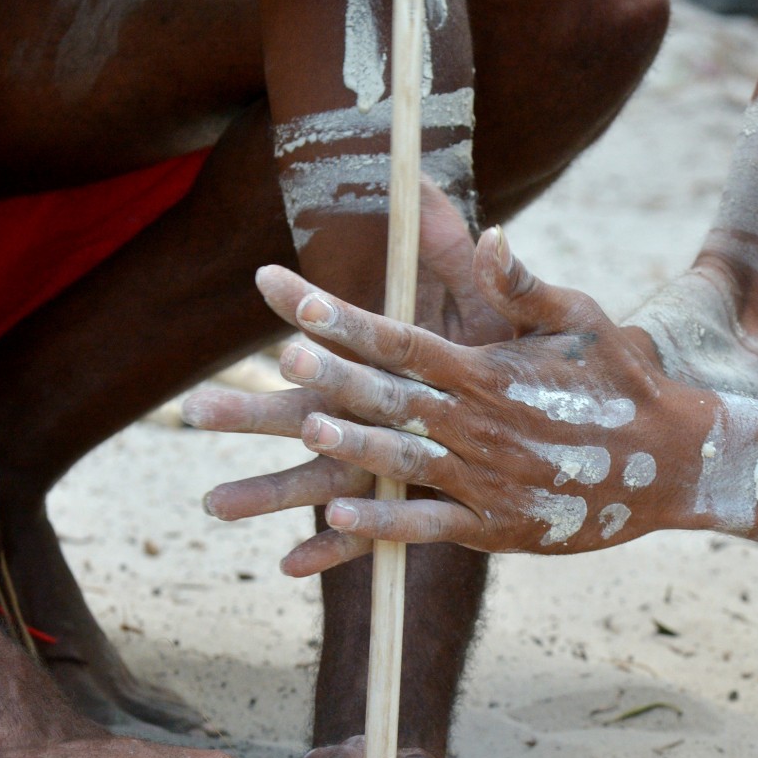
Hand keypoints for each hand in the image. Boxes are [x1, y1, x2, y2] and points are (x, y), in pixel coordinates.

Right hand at [182, 181, 510, 575]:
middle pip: (308, 410)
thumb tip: (433, 190)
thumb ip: (464, 251)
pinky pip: (373, 531)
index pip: (346, 331)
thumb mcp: (497, 301)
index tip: (268, 278)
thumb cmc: (522, 353)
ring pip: (322, 476)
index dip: (312, 306)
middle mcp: (380, 411)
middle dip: (254, 411)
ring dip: (270, 491)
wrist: (561, 419)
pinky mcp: (415, 503)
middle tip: (195, 412)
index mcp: (396, 360)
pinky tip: (292, 567)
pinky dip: (336, 548)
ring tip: (215, 505)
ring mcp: (390, 460)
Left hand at [242, 227, 707, 571]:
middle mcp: (480, 422)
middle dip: (336, 375)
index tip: (296, 300)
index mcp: (489, 370)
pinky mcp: (497, 527)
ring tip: (306, 429)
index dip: (348, 320)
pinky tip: (337, 517)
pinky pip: (430, 525)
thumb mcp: (582, 319)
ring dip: (353, 445)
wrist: (673, 461)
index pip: (404, 338)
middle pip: (394, 396)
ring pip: (405, 460)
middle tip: (284, 357)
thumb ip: (524, 286)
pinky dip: (385, 522)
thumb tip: (490, 233)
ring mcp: (486, 478)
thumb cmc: (623, 381)